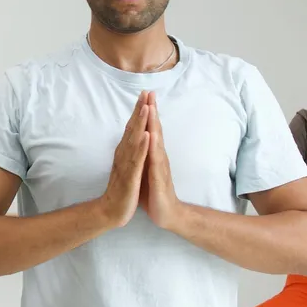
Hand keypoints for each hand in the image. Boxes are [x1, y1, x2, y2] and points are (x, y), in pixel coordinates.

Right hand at [99, 91, 149, 227]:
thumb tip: (133, 136)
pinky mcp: (130, 176)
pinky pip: (137, 160)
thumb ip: (129, 151)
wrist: (111, 211)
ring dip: (140, 123)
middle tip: (146, 92)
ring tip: (146, 107)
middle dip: (139, 110)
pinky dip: (142, 146)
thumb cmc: (122, 189)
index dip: (138, 111)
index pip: (132, 127)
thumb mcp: (127, 166)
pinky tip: (147, 135)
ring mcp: (126, 165)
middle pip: (132, 128)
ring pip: (134, 140)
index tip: (145, 95)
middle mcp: (124, 154)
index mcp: (125, 152)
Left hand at [138, 92, 181, 229]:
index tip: (143, 95)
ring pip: (156, 141)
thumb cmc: (155, 191)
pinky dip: (152, 147)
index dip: (147, 113)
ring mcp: (160, 166)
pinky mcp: (159, 177)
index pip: (150, 129)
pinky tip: (151, 136)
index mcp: (153, 154)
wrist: (167, 214)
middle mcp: (158, 156)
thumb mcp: (146, 169)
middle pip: (155, 130)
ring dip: (154, 124)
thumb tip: (139, 140)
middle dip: (152, 111)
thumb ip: (144, 154)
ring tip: (150, 108)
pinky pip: (155, 160)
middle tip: (149, 93)